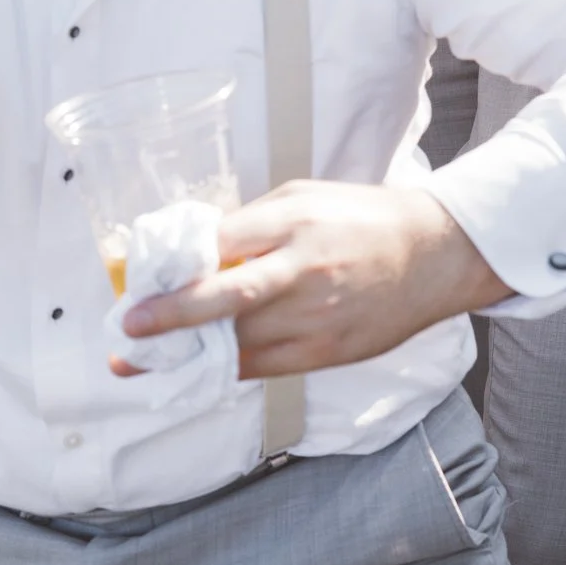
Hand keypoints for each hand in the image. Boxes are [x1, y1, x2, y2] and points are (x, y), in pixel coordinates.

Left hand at [120, 180, 506, 377]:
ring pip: (238, 342)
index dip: (176, 264)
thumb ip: (252, 222)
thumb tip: (195, 250)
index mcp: (294, 221)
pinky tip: (200, 366)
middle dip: (172, 316)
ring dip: (189, 351)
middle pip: (225, 298)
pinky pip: (263, 366)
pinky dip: (226, 366)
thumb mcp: (306, 197)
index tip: (139, 279)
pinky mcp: (327, 351)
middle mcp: (303, 269)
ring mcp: (316, 315)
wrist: (435, 255)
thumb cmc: (364, 218)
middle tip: (130, 329)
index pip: (221, 243)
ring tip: (148, 358)